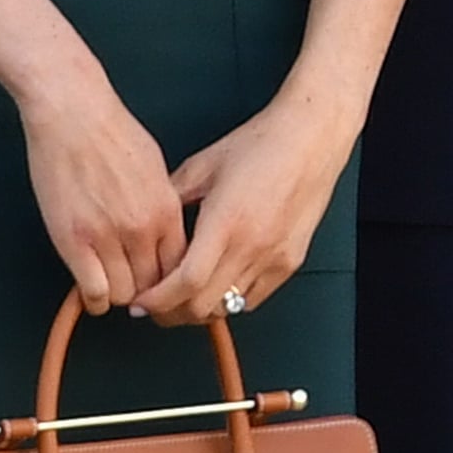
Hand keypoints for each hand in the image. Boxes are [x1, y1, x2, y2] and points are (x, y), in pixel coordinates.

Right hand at [18, 64, 187, 313]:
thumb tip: (163, 233)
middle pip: (154, 287)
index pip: (180, 267)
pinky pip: (93, 292)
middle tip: (132, 285)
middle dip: (145, 291)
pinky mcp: (73, 241)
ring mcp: (107, 237)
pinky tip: (91, 287)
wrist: (72, 111)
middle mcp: (142, 228)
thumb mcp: (155, 167)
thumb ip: (162, 205)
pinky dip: (94, 299)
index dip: (169, 280)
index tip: (158, 282)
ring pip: (124, 295)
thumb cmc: (110, 130)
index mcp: (166, 209)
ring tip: (109, 282)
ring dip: (117, 294)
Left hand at [135, 100, 355, 325]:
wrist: (310, 139)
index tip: (141, 301)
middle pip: (203, 306)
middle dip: (171, 313)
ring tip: (184, 296)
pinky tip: (217, 284)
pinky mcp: (289, 262)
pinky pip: (252, 299)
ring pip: (228, 308)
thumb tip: (146, 223)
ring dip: (200, 309)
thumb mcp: (202, 166)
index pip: (187, 282)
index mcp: (226, 221)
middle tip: (155, 305)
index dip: (158, 300)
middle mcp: (252, 245)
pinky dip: (229, 300)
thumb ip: (171, 197)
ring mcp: (274, 258)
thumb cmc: (262, 144)